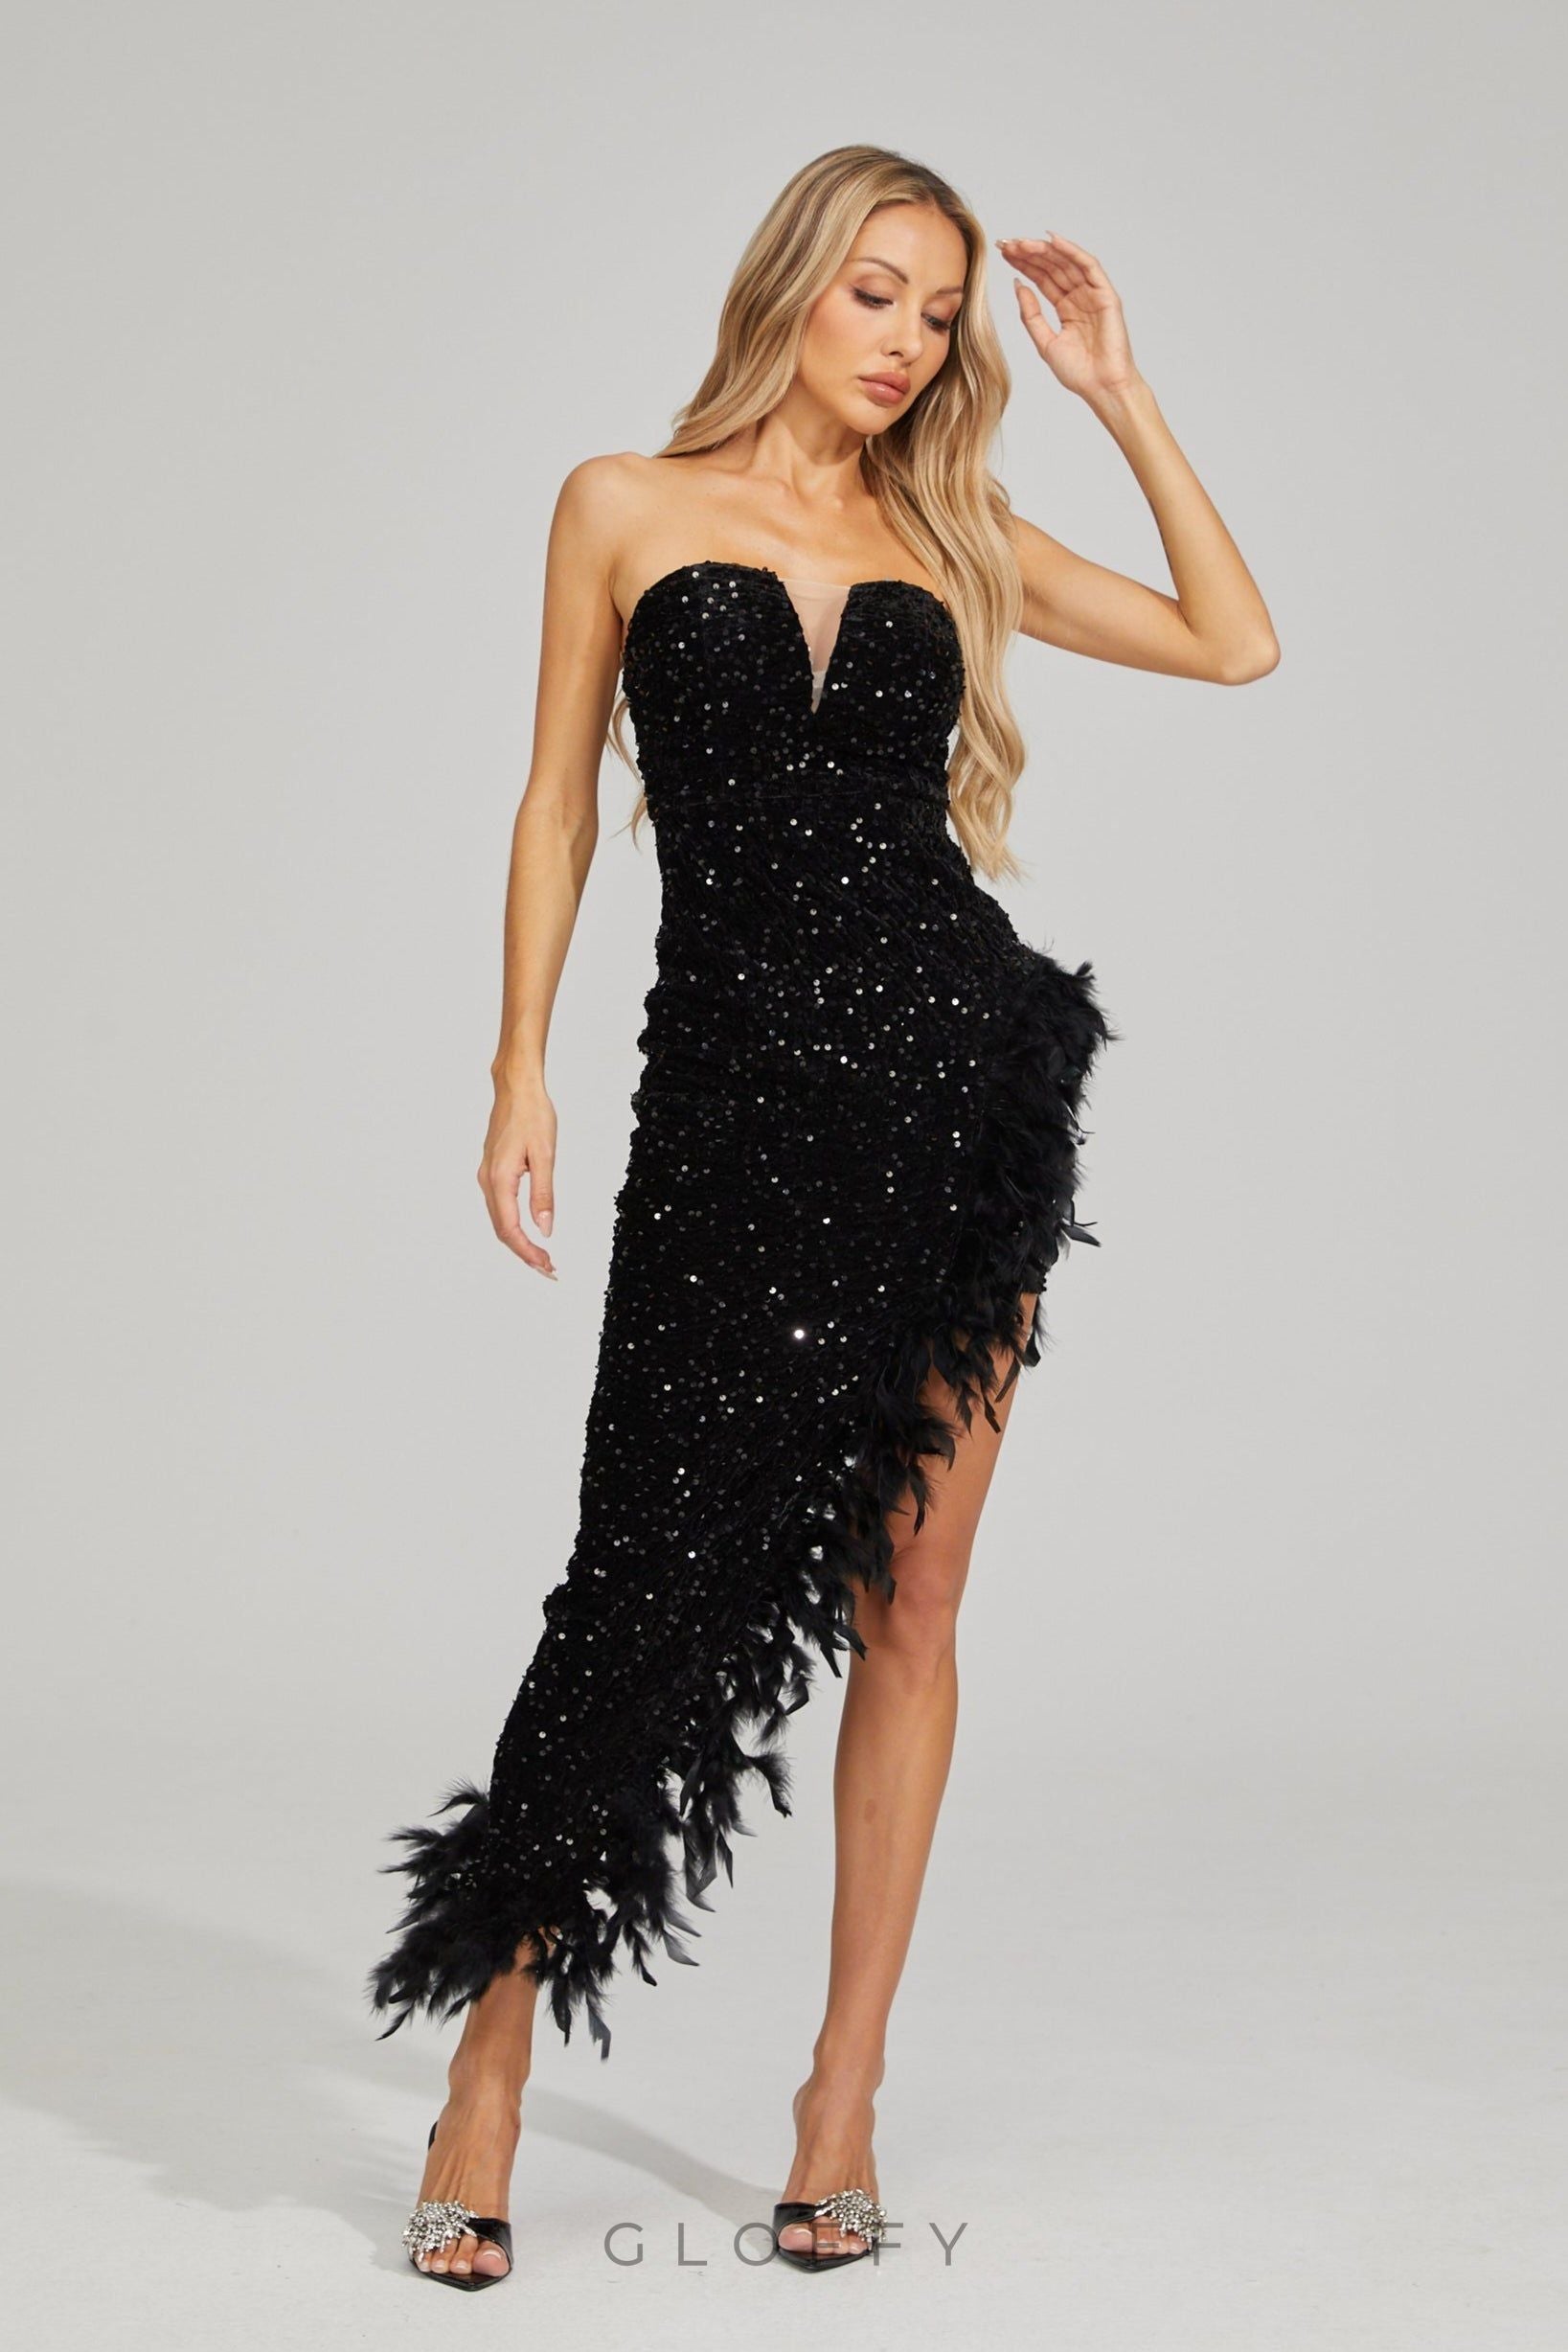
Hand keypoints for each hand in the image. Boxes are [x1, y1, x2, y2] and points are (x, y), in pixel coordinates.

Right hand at [478, 1077, 557, 1277]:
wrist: (516, 1088)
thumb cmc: (531, 1114)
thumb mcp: (545, 1155)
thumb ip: (543, 1194)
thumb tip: (545, 1228)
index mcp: (500, 1179)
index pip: (511, 1229)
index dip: (528, 1253)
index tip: (546, 1266)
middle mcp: (488, 1181)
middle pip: (502, 1230)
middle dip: (525, 1253)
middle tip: (548, 1269)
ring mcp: (487, 1176)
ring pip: (500, 1220)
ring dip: (519, 1241)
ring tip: (542, 1255)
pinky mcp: (492, 1170)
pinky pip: (500, 1207)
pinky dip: (514, 1225)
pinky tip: (528, 1230)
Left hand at [995, 233, 1142, 403]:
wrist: (1101, 387)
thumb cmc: (1078, 372)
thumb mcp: (1045, 342)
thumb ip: (1031, 314)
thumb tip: (1018, 285)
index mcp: (1066, 308)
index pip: (1043, 279)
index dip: (1024, 264)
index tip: (1004, 253)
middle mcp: (1080, 297)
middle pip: (1053, 268)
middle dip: (1030, 254)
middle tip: (1008, 243)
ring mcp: (1093, 295)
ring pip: (1067, 263)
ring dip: (1045, 250)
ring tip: (1023, 243)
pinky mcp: (1106, 295)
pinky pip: (1089, 267)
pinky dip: (1072, 251)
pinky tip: (1053, 241)